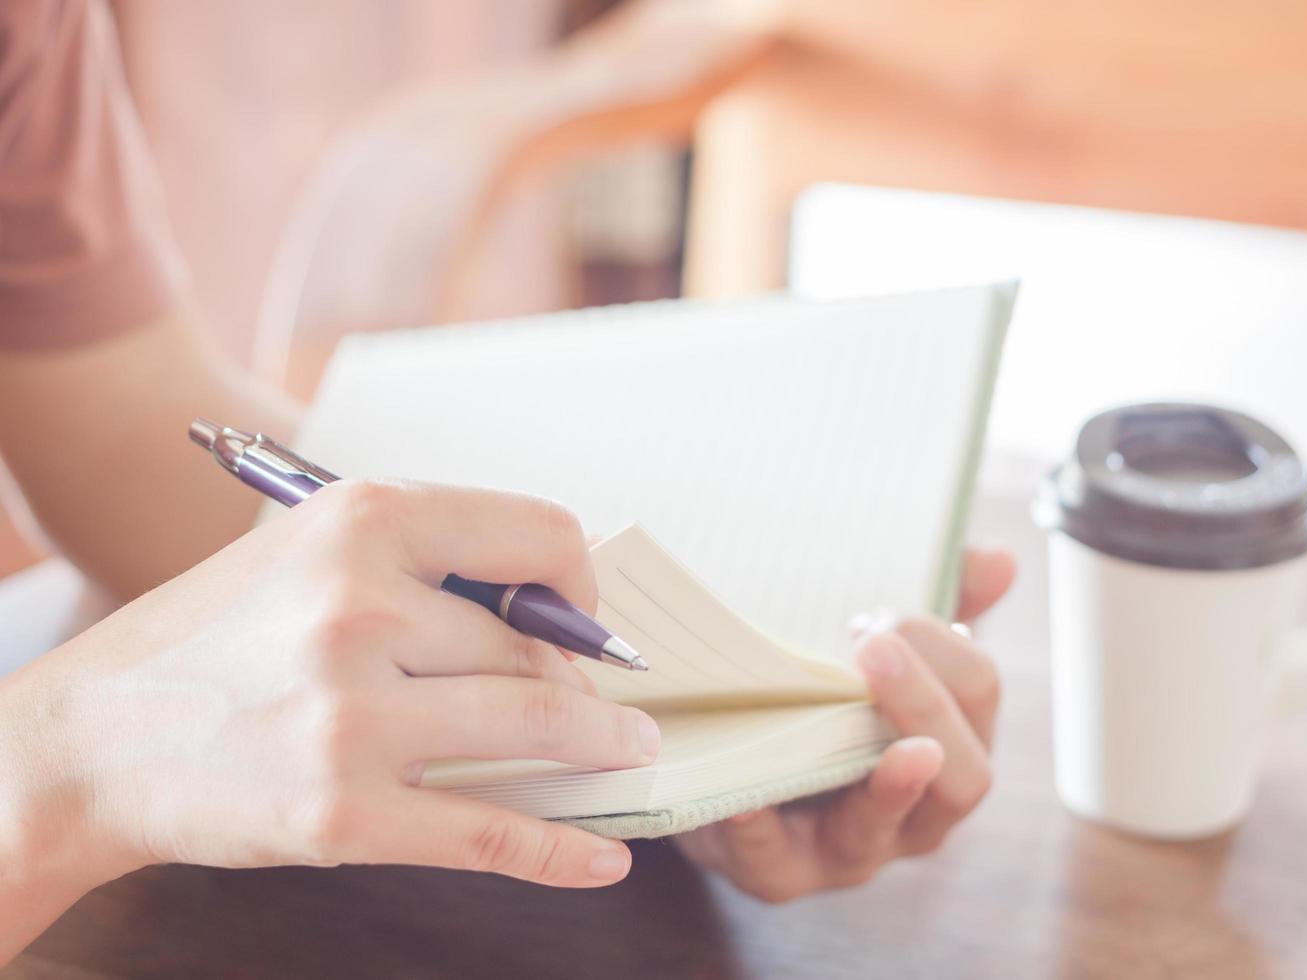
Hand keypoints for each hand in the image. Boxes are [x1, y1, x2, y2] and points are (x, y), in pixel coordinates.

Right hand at [0, 480, 660, 952]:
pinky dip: (563, 851)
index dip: (578, 584)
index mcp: (360, 523)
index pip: (539, 535)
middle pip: (537, 648)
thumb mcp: (306, 552)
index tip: (581, 618)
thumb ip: (422, 560)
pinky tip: (603, 857)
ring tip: (629, 754)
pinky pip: (493, 834)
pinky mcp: (344, 814)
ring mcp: (352, 717)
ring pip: (536, 728)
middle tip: (602, 707)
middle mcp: (360, 609)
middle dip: (581, 682)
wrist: (87, 744)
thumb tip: (549, 607)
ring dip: (603, 747)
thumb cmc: (210, 638)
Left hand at [674, 547, 1014, 901]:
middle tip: (877, 645)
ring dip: (884, 785)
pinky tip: (746, 799)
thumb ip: (937, 609)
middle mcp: (915, 814)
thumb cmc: (822, 708)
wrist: (724, 772)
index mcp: (949, 751)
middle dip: (925, 708)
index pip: (978, 697)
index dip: (943, 652)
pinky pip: (771, 860)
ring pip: (881, 829)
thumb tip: (999, 560)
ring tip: (882, 746)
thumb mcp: (879, 655)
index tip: (885, 613)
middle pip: (962, 777)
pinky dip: (759, 829)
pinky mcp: (774, 873)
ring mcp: (848, 852)